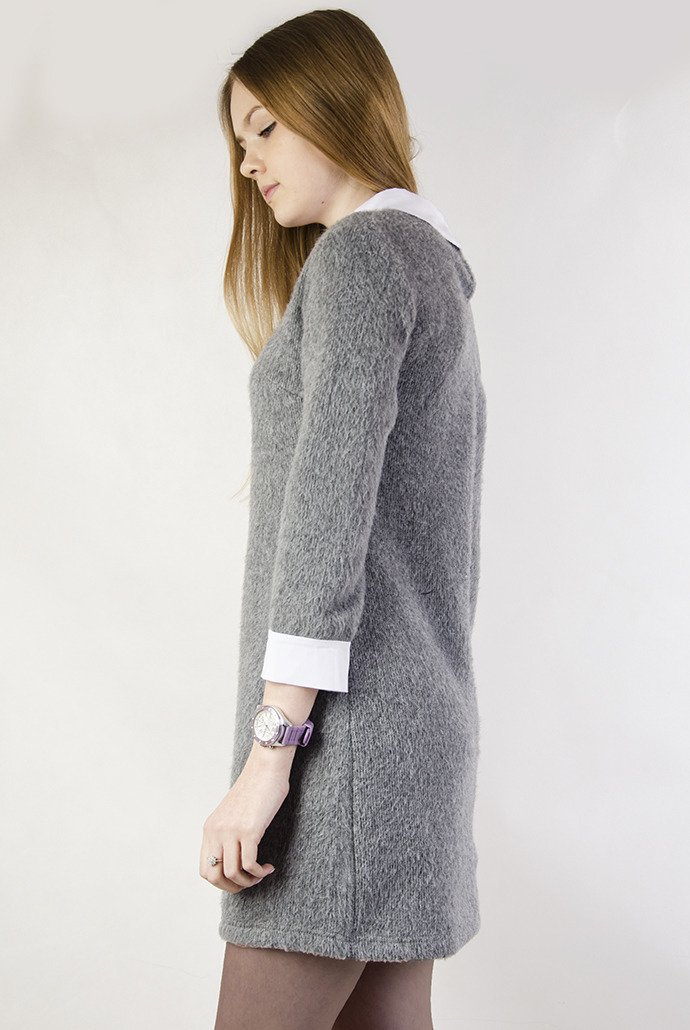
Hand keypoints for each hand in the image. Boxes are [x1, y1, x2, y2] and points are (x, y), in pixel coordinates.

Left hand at [200, 747, 292, 892]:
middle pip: (214, 876)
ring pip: (233, 873)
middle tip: (250, 883)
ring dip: (249, 881)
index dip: (221, 882)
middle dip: (233, 887)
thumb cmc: (256, 789)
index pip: (205, 869)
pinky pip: (249, 864)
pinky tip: (269, 867)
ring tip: (262, 874)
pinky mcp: (249, 830)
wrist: (266, 768)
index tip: (238, 879)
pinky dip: (260, 872)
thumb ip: (228, 833)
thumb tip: (233, 858)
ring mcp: (231, 830)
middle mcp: (216, 831)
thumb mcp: (233, 814)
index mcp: (210, 828)